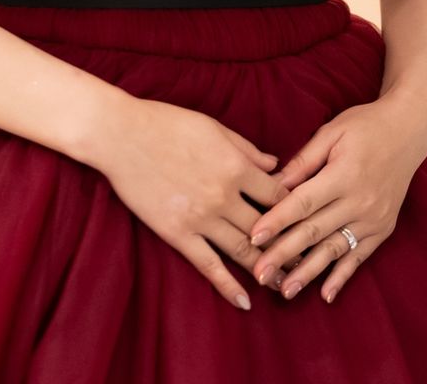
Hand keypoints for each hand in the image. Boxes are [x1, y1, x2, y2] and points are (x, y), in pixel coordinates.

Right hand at [93, 96, 290, 310]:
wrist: (121, 135)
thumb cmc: (166, 123)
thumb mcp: (212, 127)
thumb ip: (246, 148)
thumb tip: (274, 163)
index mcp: (236, 166)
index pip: (278, 195)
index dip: (295, 208)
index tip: (304, 221)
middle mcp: (224, 195)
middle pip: (267, 228)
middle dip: (288, 246)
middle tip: (306, 262)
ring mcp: (201, 217)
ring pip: (243, 251)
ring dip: (267, 270)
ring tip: (285, 286)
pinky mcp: (178, 233)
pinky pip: (208, 265)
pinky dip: (228, 286)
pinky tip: (244, 303)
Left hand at [247, 94, 426, 303]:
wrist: (409, 131)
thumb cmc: (364, 126)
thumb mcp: (331, 133)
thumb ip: (303, 161)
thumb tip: (273, 183)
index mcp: (343, 175)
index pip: (303, 202)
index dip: (277, 221)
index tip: (253, 237)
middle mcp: (360, 201)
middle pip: (315, 231)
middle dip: (284, 254)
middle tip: (259, 274)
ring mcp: (374, 219)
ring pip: (335, 250)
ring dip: (309, 273)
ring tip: (286, 291)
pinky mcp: (383, 229)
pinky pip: (360, 257)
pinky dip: (343, 277)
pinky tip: (326, 294)